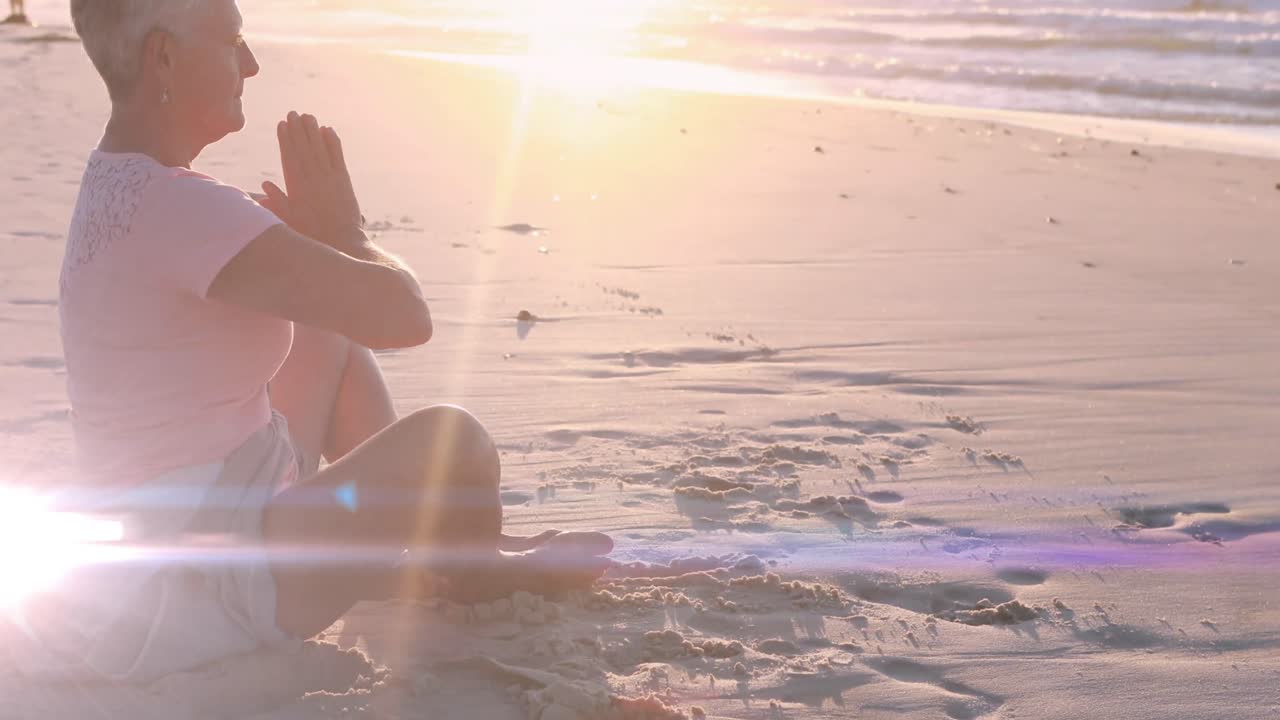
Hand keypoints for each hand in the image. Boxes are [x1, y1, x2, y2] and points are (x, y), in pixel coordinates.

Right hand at [263, 112, 362, 245]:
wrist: (341, 239)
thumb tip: (264, 183)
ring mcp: (330, 177)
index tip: (281, 124)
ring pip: (320, 148)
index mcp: (297, 187)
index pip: (289, 157)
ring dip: (313, 130)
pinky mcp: (344, 180)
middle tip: (293, 113)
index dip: (285, 139)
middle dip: (297, 129)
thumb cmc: (312, 232)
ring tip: (308, 116)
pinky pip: (338, 156)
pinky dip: (333, 142)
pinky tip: (328, 130)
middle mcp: (313, 178)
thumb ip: (278, 200)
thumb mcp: (290, 219)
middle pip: (304, 148)